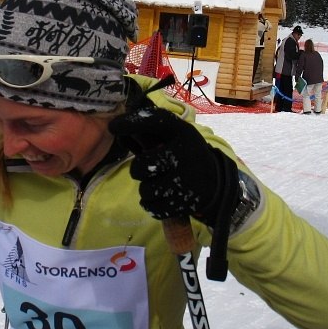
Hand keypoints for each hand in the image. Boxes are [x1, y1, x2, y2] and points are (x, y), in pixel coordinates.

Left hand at [109, 106, 233, 226]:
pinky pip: (153, 208)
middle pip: (142, 166)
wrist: (214, 182)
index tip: (113, 126)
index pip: (155, 121)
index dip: (131, 122)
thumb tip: (115, 128)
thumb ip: (146, 132)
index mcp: (183, 133)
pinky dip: (151, 205)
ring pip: (146, 190)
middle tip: (147, 169)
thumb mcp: (172, 137)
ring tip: (158, 184)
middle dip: (138, 169)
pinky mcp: (186, 203)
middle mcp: (186, 154)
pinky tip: (160, 197)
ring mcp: (187, 180)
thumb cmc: (183, 155)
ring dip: (146, 189)